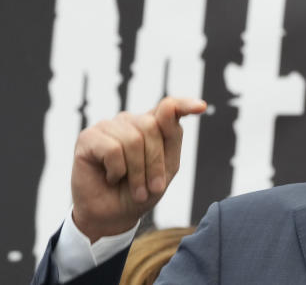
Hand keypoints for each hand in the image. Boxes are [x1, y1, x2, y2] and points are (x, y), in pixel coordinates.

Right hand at [70, 96, 206, 241]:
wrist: (113, 217)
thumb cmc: (142, 191)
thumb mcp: (167, 167)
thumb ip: (172, 136)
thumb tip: (168, 105)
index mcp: (152, 124)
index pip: (170, 106)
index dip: (185, 104)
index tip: (201, 107)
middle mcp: (130, 120)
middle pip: (152, 126)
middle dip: (155, 163)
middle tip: (151, 188)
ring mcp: (107, 126)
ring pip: (132, 140)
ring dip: (136, 172)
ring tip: (134, 187)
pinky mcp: (88, 137)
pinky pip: (112, 149)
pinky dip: (116, 170)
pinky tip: (110, 177)